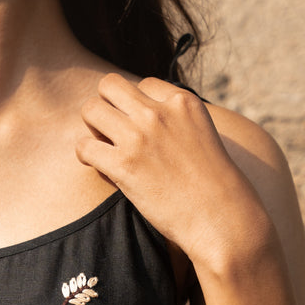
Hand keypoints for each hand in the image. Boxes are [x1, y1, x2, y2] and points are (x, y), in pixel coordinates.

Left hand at [76, 73, 265, 267]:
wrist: (221, 219)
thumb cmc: (214, 187)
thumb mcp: (202, 136)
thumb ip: (176, 122)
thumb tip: (143, 121)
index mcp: (183, 101)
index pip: (144, 84)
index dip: (137, 106)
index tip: (141, 129)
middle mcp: (159, 112)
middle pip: (109, 86)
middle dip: (106, 106)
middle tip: (112, 132)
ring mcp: (140, 136)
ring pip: (91, 109)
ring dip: (92, 128)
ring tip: (103, 148)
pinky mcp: (124, 164)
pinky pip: (84, 146)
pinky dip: (86, 156)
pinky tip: (98, 166)